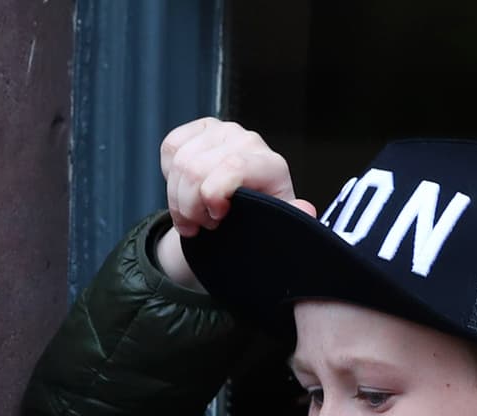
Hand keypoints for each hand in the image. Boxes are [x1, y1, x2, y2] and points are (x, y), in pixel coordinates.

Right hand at [159, 117, 315, 236]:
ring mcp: (223, 130)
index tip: (214, 220)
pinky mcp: (201, 127)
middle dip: (189, 207)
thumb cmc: (262, 220)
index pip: (232, 166)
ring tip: (192, 218)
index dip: (212, 195)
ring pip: (180, 161)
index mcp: (270, 164)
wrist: (247, 210)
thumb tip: (307, 209)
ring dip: (177, 199)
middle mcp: (247, 140)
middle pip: (197, 168)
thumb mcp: (278, 227)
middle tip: (199, 227)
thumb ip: (293, 220)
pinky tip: (186, 191)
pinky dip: (169, 177)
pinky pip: (170, 148)